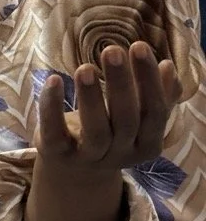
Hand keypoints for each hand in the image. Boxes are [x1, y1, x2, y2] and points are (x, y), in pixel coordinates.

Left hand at [35, 42, 180, 176]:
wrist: (75, 174)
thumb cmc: (113, 134)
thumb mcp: (138, 119)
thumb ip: (158, 96)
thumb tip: (168, 67)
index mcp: (147, 145)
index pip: (154, 112)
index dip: (149, 81)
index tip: (140, 46)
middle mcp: (121, 154)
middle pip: (126, 120)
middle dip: (120, 84)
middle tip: (112, 50)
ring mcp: (88, 157)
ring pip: (95, 131)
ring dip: (90, 98)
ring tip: (85, 67)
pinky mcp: (58, 154)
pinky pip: (54, 133)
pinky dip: (52, 107)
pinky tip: (53, 80)